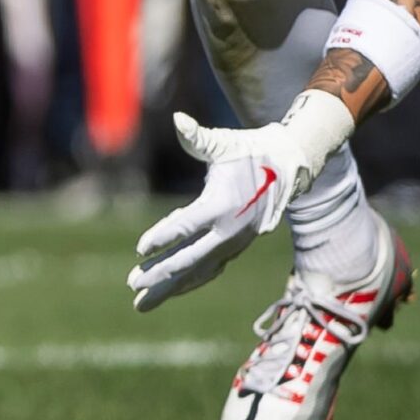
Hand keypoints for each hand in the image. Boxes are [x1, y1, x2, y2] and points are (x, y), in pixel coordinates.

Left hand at [126, 95, 354, 310]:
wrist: (288, 169)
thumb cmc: (249, 151)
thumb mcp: (223, 143)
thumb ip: (197, 138)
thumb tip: (178, 119)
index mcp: (223, 205)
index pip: (186, 227)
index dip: (162, 238)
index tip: (139, 251)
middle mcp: (230, 231)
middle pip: (190, 259)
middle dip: (160, 274)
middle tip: (132, 284)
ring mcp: (235, 243)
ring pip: (199, 271)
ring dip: (171, 286)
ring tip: (142, 301)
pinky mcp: (237, 247)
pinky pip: (210, 270)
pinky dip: (190, 281)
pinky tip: (172, 290)